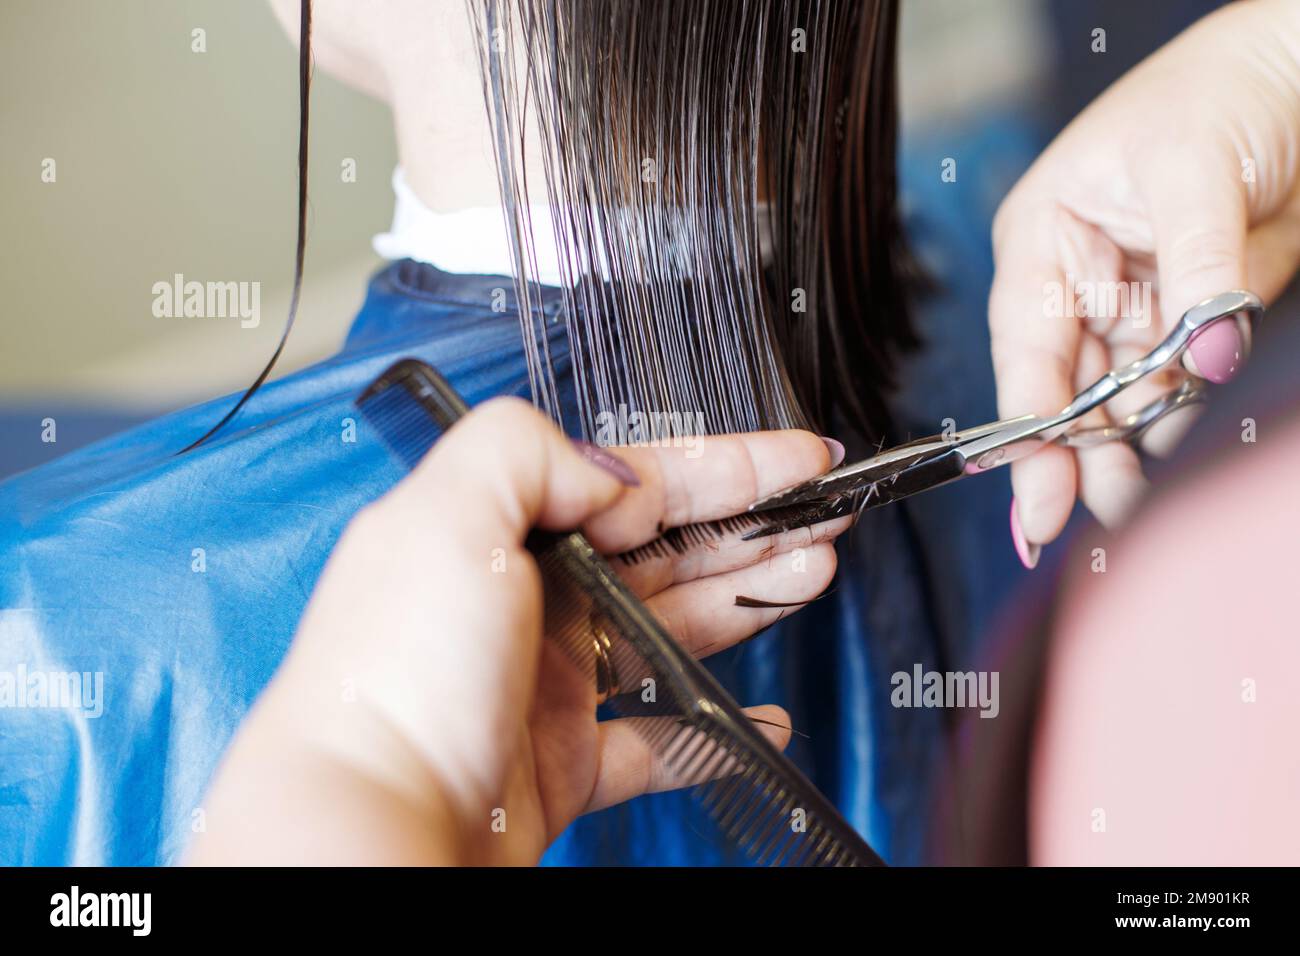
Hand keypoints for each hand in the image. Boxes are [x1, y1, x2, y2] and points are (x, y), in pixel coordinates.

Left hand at [186, 399, 845, 864]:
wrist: (370, 825)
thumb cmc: (391, 683)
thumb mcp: (446, 516)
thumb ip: (529, 453)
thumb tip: (610, 478)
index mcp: (498, 533)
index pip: (630, 480)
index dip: (723, 466)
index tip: (796, 459)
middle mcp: (523, 602)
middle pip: (663, 551)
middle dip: (749, 528)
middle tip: (823, 520)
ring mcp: (548, 684)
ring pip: (670, 630)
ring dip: (744, 603)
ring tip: (808, 578)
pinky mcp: (564, 763)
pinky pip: (657, 740)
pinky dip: (712, 728)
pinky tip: (759, 718)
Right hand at [989, 0, 1299, 564]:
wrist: (1298, 63)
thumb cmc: (1218, 88)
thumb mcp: (1194, 170)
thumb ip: (1198, 271)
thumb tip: (1206, 361)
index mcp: (1046, 242)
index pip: (1026, 350)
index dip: (1026, 429)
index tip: (1036, 500)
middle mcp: (1083, 283)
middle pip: (1065, 390)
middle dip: (1076, 455)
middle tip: (1086, 517)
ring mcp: (1138, 305)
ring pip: (1120, 399)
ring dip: (1126, 449)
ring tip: (1132, 500)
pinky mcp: (1194, 320)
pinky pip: (1181, 384)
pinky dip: (1180, 420)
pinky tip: (1173, 451)